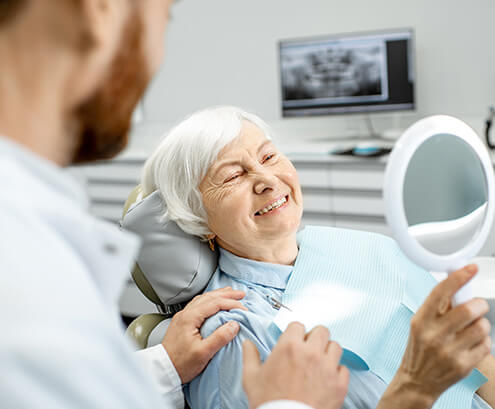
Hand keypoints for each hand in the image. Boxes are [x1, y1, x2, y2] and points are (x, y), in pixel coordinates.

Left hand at [161, 287, 247, 382]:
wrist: (162, 371)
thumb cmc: (181, 364)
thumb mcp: (203, 353)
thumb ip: (220, 337)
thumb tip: (234, 325)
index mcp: (190, 318)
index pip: (215, 303)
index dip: (231, 303)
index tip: (243, 308)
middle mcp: (185, 314)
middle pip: (208, 297)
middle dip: (226, 294)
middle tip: (241, 294)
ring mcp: (182, 317)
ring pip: (203, 299)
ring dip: (218, 295)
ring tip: (230, 294)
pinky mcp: (182, 322)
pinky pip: (198, 304)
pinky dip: (210, 300)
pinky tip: (213, 303)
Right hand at [242, 322, 348, 408]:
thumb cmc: (269, 403)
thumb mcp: (251, 378)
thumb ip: (250, 356)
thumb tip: (247, 344)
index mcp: (289, 347)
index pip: (298, 325)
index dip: (295, 333)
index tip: (294, 341)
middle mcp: (311, 353)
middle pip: (321, 331)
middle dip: (315, 338)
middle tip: (309, 349)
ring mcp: (327, 368)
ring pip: (335, 347)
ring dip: (327, 352)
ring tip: (319, 362)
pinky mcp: (339, 384)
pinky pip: (343, 368)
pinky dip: (337, 372)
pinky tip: (327, 378)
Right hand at [392, 265, 490, 406]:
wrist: (416, 381)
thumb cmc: (419, 348)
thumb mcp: (420, 324)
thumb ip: (438, 306)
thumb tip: (456, 282)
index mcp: (421, 320)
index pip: (440, 292)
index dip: (458, 277)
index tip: (471, 268)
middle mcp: (434, 335)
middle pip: (468, 309)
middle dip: (479, 304)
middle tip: (477, 306)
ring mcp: (449, 351)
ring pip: (481, 327)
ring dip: (482, 324)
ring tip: (472, 328)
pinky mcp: (463, 365)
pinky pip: (486, 345)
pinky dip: (483, 342)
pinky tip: (471, 344)